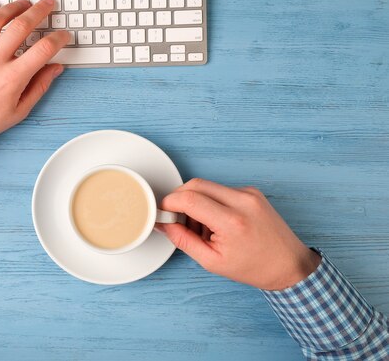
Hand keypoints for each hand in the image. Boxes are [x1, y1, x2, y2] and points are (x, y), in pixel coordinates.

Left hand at [0, 0, 69, 146]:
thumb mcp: (19, 111)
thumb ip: (39, 87)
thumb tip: (55, 68)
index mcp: (12, 78)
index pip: (44, 49)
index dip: (59, 38)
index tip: (63, 35)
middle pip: (22, 26)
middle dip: (40, 11)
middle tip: (48, 4)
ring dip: (13, 7)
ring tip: (24, 4)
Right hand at [157, 178, 320, 290]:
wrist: (288, 265)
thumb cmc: (255, 267)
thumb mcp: (211, 261)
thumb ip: (183, 239)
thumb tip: (164, 223)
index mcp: (232, 222)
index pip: (189, 198)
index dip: (169, 203)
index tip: (163, 213)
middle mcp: (242, 201)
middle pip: (195, 184)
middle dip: (179, 199)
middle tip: (177, 219)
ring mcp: (249, 193)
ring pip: (206, 186)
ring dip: (195, 202)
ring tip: (201, 227)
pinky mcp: (251, 191)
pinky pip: (220, 190)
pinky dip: (210, 202)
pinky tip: (215, 222)